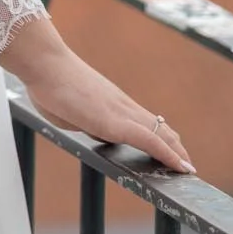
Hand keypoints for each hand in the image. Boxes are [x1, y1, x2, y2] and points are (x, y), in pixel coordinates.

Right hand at [0, 15, 195, 175]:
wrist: (44, 64)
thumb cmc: (49, 83)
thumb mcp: (72, 109)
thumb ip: (88, 120)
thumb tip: (95, 129)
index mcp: (112, 102)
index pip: (145, 121)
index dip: (162, 137)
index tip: (172, 151)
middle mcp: (122, 105)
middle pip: (159, 127)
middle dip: (175, 148)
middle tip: (186, 165)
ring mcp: (121, 112)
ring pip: (160, 133)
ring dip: (176, 152)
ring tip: (188, 169)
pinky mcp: (115, 123)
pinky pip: (149, 139)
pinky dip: (168, 154)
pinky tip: (180, 166)